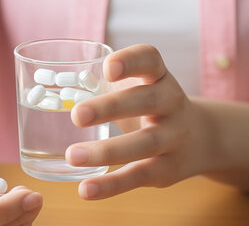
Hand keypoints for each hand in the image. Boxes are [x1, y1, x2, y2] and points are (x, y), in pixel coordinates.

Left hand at [65, 44, 210, 198]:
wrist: (201, 137)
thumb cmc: (151, 104)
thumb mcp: (139, 85)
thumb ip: (104, 83)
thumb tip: (48, 88)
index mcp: (158, 76)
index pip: (150, 59)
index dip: (131, 62)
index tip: (108, 68)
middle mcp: (171, 102)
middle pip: (146, 101)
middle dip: (111, 108)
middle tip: (76, 115)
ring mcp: (173, 137)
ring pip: (144, 144)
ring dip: (106, 151)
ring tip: (73, 156)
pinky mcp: (167, 169)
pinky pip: (138, 176)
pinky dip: (111, 185)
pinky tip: (86, 190)